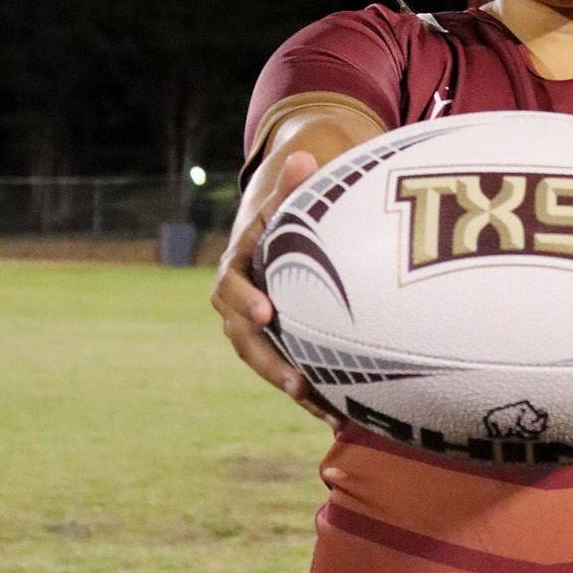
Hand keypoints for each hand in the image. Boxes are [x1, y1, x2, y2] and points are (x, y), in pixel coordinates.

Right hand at [211, 148, 347, 433]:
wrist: (271, 246)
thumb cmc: (282, 222)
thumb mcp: (284, 203)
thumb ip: (292, 188)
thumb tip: (304, 155)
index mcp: (236, 270)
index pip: (232, 286)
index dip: (245, 300)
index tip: (266, 312)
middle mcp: (238, 306)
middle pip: (246, 340)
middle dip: (269, 362)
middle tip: (295, 381)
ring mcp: (255, 332)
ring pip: (266, 363)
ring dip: (290, 385)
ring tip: (318, 406)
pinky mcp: (276, 348)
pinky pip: (289, 372)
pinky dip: (310, 395)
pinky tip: (340, 418)